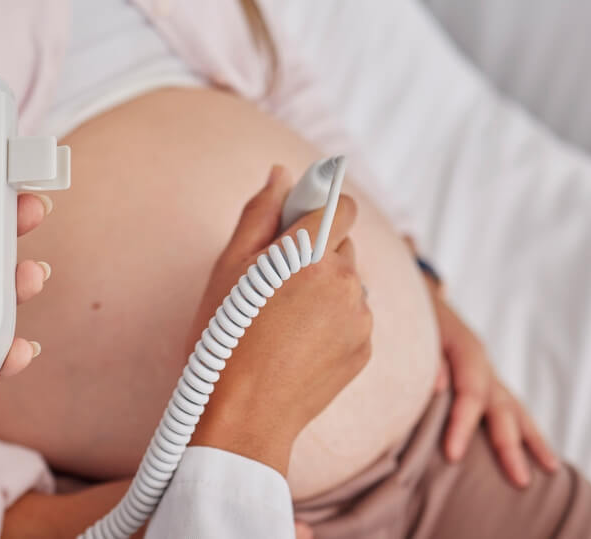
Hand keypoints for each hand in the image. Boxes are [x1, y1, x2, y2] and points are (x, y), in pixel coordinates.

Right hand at [189, 166, 372, 475]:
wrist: (244, 417)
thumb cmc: (225, 340)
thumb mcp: (228, 269)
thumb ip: (259, 214)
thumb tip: (281, 173)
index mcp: (312, 254)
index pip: (341, 206)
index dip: (318, 207)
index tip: (294, 221)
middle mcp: (347, 282)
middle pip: (342, 245)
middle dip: (314, 253)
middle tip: (272, 282)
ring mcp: (360, 318)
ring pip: (348, 283)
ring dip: (323, 288)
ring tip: (282, 319)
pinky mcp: (365, 349)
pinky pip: (352, 317)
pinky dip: (331, 320)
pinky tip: (296, 342)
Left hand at [430, 281, 558, 486]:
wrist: (418, 296)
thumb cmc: (412, 316)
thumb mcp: (415, 329)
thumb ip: (426, 358)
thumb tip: (437, 388)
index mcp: (465, 349)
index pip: (470, 393)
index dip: (462, 424)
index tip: (453, 455)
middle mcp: (482, 362)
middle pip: (500, 406)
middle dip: (508, 446)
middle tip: (518, 481)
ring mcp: (488, 370)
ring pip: (515, 407)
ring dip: (531, 440)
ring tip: (549, 469)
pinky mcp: (486, 378)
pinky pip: (510, 406)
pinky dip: (524, 428)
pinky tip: (537, 452)